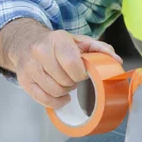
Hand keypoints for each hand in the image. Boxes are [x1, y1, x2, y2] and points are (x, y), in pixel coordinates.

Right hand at [0, 18, 121, 108]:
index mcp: (57, 40)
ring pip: (54, 91)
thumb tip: (117, 61)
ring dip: (65, 91)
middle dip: (73, 82)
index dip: (81, 74)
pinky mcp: (24, 80)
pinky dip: (55, 102)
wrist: (26, 41)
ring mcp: (30, 67)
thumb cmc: (57, 43)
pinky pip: (43, 99)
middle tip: (74, 78)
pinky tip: (61, 96)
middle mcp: (40, 52)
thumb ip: (100, 49)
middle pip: (64, 80)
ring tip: (66, 83)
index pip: (72, 64)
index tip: (83, 73)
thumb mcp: (79, 40)